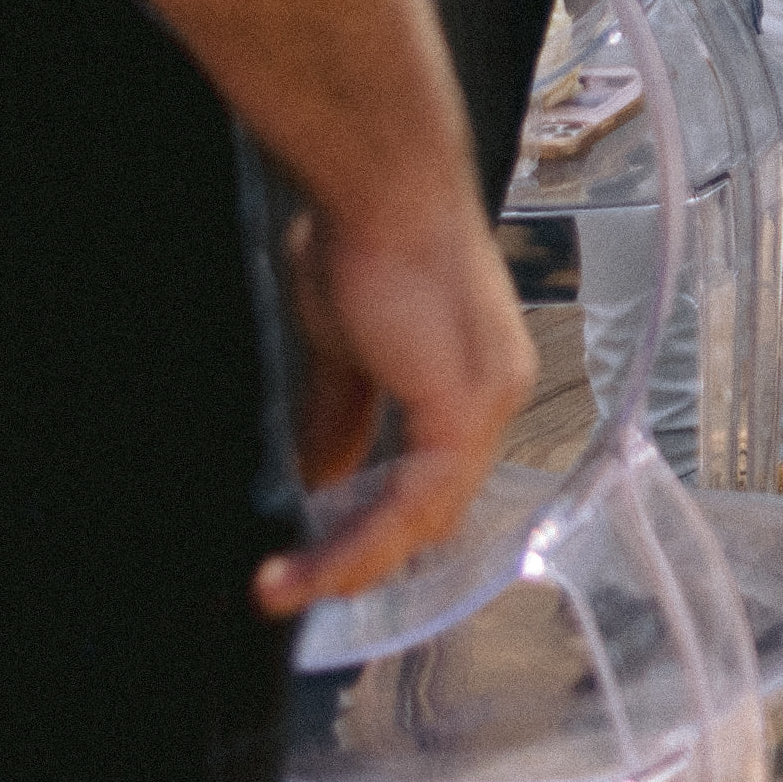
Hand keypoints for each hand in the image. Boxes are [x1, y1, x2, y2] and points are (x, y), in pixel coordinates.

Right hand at [259, 179, 530, 612]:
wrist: (381, 191)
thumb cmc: (360, 248)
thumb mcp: (346, 354)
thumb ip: (343, 419)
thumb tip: (324, 481)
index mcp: (474, 380)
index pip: (437, 480)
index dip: (381, 529)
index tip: (320, 562)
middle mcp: (496, 393)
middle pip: (435, 509)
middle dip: (362, 559)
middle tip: (295, 590)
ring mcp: (488, 400)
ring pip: (424, 516)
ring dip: (350, 562)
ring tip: (286, 589)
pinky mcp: (463, 405)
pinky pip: (416, 499)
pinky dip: (361, 540)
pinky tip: (312, 565)